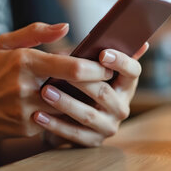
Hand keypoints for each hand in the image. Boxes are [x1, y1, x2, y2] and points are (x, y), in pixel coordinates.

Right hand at [0, 23, 113, 141]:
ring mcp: (27, 111)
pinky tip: (74, 106)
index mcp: (24, 62)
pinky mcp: (28, 128)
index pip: (71, 67)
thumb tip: (66, 27)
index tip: (108, 64)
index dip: (95, 67)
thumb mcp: (3, 44)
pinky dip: (66, 113)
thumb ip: (35, 32)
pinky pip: (57, 120)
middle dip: (96, 84)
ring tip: (96, 91)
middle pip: (75, 89)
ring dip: (84, 100)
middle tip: (109, 79)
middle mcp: (27, 88)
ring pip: (69, 107)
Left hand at [33, 43, 148, 146]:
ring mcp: (109, 126)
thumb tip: (82, 28)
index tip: (102, 54)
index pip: (133, 71)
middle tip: (62, 72)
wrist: (60, 117)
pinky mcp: (92, 141)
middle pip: (105, 92)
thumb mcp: (82, 66)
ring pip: (88, 115)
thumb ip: (89, 49)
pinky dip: (55, 125)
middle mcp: (121, 106)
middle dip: (82, 82)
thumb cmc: (72, 82)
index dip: (121, 62)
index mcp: (124, 83)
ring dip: (65, 103)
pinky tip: (37, 115)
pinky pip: (74, 134)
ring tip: (44, 91)